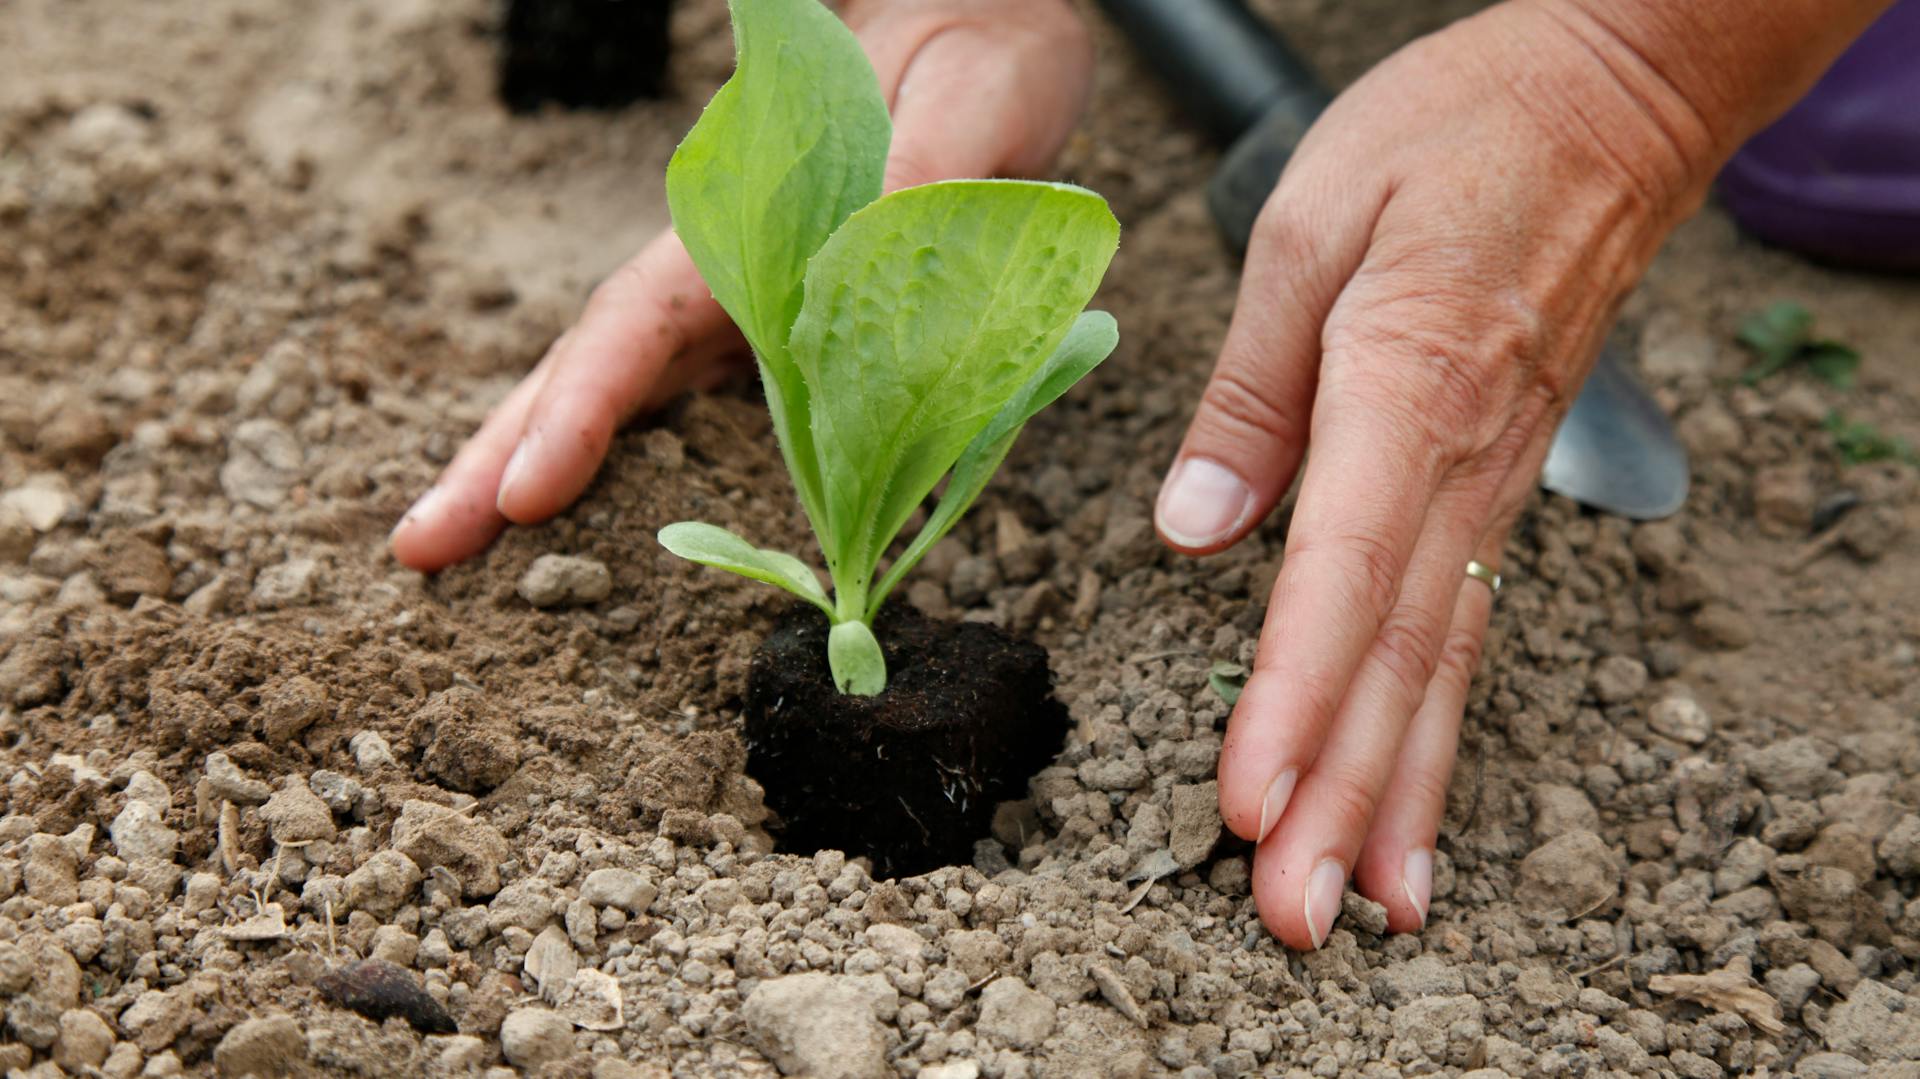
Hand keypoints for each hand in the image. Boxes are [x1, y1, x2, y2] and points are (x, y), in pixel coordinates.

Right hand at [391, 0, 1094, 571]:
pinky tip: (593, 526)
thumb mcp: (968, 98)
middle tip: (418, 550)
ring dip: (539, 467)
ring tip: (453, 552)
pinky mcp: (778, 334)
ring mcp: (740, 306)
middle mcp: (725, 272)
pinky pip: (690, 406)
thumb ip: (925, 170)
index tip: (525, 494)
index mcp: (750, 222)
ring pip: (623, 394)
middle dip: (503, 457)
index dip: (579, 411)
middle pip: (593, 368)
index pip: (638, 323)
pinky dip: (630, 466)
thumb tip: (866, 272)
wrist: (981, 35)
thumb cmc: (975, 56)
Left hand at [1155, 1, 1727, 947]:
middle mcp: (1461, 465)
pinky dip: (1439, 744)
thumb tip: (1194, 532)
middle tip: (1289, 919)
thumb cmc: (1455, 135)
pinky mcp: (1500, 495)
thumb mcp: (1308, 226)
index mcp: (1405, 389)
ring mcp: (1495, 490)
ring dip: (1393, 801)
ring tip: (1356, 913)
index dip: (1292, 699)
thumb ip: (1250, 395)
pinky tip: (1417, 823)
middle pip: (1395, 659)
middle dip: (1339, 799)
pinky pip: (1469, 640)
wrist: (1613, 100)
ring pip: (1440, 672)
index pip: (1344, 576)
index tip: (1249, 801)